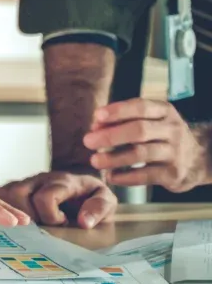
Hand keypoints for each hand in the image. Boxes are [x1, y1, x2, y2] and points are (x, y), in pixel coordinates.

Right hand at [0, 171, 116, 228]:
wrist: (84, 192)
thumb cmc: (93, 199)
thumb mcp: (107, 203)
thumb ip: (99, 209)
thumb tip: (83, 221)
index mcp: (63, 181)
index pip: (44, 197)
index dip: (50, 217)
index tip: (62, 224)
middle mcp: (40, 178)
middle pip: (17, 193)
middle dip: (27, 216)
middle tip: (43, 226)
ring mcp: (25, 183)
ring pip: (3, 194)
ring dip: (12, 213)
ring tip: (29, 226)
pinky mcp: (14, 189)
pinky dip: (0, 209)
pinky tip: (13, 222)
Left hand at [85, 99, 211, 192]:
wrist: (196, 159)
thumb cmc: (161, 136)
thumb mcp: (149, 121)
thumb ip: (123, 121)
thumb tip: (95, 126)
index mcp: (164, 111)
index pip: (141, 107)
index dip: (118, 111)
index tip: (96, 116)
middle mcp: (172, 129)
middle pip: (139, 130)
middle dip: (110, 136)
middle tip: (87, 141)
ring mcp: (175, 152)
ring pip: (141, 154)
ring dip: (114, 158)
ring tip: (94, 161)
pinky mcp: (174, 174)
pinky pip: (146, 175)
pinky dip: (125, 177)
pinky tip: (111, 176)